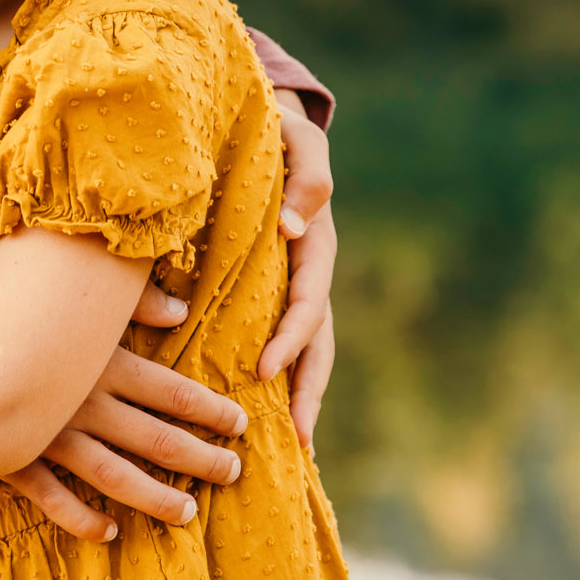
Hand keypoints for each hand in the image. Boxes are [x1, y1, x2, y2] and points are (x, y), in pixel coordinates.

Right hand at [0, 277, 242, 540]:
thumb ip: (130, 301)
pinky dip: (81, 518)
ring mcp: (49, 433)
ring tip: (186, 514)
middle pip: (156, 438)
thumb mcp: (70, 286)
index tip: (241, 423)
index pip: (174, 391)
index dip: (211, 410)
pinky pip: (52, 497)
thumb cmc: (2, 294)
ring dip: (154, 498)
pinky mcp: (13, 455)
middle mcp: (85, 401)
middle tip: (232, 474)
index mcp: (103, 359)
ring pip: (115, 476)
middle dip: (199, 459)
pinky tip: (107, 533)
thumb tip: (180, 310)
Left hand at [260, 89, 337, 448]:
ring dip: (300, 399)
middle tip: (295, 440)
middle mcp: (309, 274)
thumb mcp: (299, 140)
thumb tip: (296, 228)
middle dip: (308, 392)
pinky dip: (278, 380)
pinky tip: (262, 419)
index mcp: (314, 245)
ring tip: (293, 451)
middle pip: (317, 344)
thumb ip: (308, 175)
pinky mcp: (271, 293)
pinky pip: (277, 341)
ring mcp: (294, 287)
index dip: (291, 338)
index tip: (264, 370)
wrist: (267, 129)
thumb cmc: (281, 132)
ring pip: (305, 354)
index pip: (309, 302)